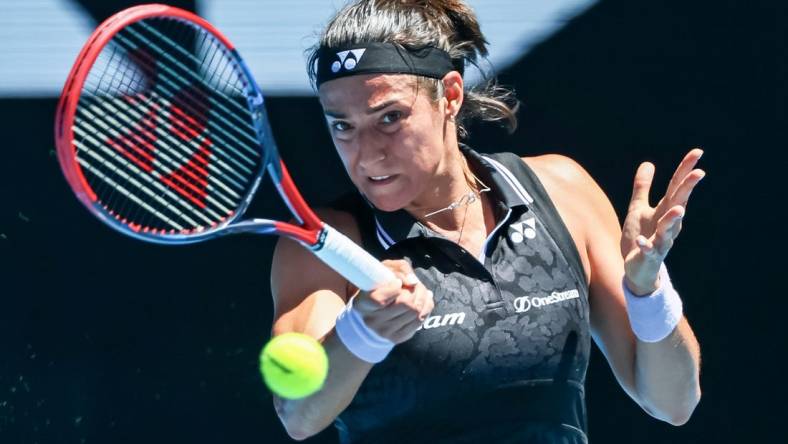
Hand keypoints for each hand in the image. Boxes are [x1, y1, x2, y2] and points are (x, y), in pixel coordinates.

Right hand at [353, 259, 434, 343]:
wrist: (374, 313)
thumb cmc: (380, 286)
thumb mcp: (384, 271)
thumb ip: (399, 270)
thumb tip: (412, 281)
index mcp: (363, 304)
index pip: (380, 300)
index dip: (393, 288)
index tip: (397, 282)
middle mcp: (372, 321)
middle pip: (405, 304)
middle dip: (415, 289)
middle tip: (414, 284)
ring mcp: (385, 332)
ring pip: (415, 312)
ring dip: (423, 297)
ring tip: (419, 290)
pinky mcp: (398, 337)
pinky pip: (420, 320)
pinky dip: (426, 307)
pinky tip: (424, 300)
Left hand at [621, 148, 705, 294]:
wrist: (638, 269)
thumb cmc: (641, 236)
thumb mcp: (638, 209)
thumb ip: (642, 187)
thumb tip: (649, 163)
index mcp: (664, 211)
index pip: (677, 187)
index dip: (685, 170)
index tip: (697, 152)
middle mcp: (667, 224)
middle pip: (678, 203)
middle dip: (687, 189)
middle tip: (699, 173)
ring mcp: (660, 241)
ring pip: (669, 229)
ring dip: (672, 219)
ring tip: (678, 209)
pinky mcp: (649, 256)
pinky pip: (648, 250)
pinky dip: (646, 246)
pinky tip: (642, 241)